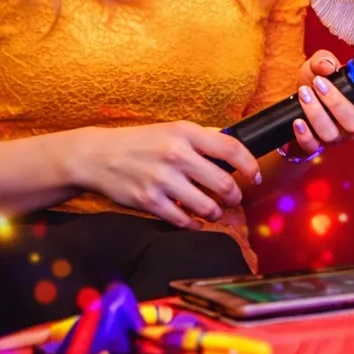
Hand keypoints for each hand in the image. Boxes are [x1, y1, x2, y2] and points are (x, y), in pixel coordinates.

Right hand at [67, 121, 260, 229]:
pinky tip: (194, 221)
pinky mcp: (149, 201)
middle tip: (233, 199)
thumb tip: (234, 146)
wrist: (98, 156)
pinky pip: (182, 220)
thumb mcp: (173, 129)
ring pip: (207, 206)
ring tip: (213, 210)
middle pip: (224, 183)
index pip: (231, 149)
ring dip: (215, 213)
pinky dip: (193, 224)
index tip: (255, 177)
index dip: (250, 165)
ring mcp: (162, 179)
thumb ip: (204, 137)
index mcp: (186, 133)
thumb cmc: (141, 142)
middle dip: (234, 196)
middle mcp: (176, 154)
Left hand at [290, 49, 353, 155]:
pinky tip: (298, 120)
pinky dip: (304, 134)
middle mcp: (352, 124)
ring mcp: (335, 137)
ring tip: (303, 93)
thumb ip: (324, 59)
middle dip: (336, 102)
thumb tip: (327, 66)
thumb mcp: (319, 65)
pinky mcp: (314, 145)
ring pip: (331, 134)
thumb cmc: (315, 81)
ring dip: (316, 112)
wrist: (294, 99)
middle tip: (319, 83)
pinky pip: (313, 146)